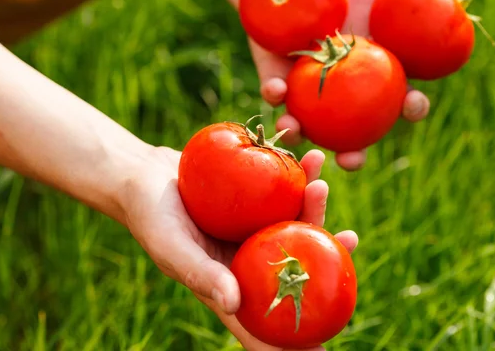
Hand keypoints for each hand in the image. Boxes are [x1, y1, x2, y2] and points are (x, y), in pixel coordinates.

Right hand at [124, 146, 358, 350]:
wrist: (144, 175)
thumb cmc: (150, 215)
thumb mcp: (171, 246)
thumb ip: (201, 275)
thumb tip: (235, 304)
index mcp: (229, 285)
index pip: (264, 322)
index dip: (294, 342)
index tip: (326, 347)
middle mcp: (247, 262)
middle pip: (295, 268)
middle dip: (326, 257)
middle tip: (350, 239)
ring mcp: (252, 232)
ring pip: (295, 228)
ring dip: (315, 209)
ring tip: (322, 183)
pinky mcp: (253, 204)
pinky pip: (282, 195)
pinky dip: (298, 180)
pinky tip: (310, 161)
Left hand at [253, 0, 476, 170]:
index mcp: (374, 71)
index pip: (399, 99)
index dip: (410, 108)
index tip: (412, 104)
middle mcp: (343, 88)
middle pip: (354, 131)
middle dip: (355, 152)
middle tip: (353, 158)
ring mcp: (309, 88)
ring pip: (310, 125)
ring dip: (305, 134)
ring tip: (301, 132)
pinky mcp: (276, 78)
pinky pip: (275, 94)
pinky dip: (275, 95)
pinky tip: (277, 92)